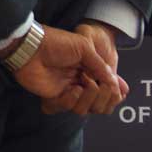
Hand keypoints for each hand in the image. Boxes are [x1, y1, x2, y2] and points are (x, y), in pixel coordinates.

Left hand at [4, 24, 127, 115]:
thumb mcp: (84, 47)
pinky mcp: (54, 97)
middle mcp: (79, 82)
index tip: (120, 91)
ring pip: (85, 109)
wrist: (31, 46)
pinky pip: (68, 108)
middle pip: (99, 103)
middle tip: (101, 86)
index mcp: (87, 69)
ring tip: (85, 84)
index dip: (114, 93)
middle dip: (105, 97)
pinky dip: (74, 101)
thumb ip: (100, 66)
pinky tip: (73, 90)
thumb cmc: (56, 42)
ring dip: (90, 98)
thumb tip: (114, 83)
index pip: (106, 89)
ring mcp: (66, 90)